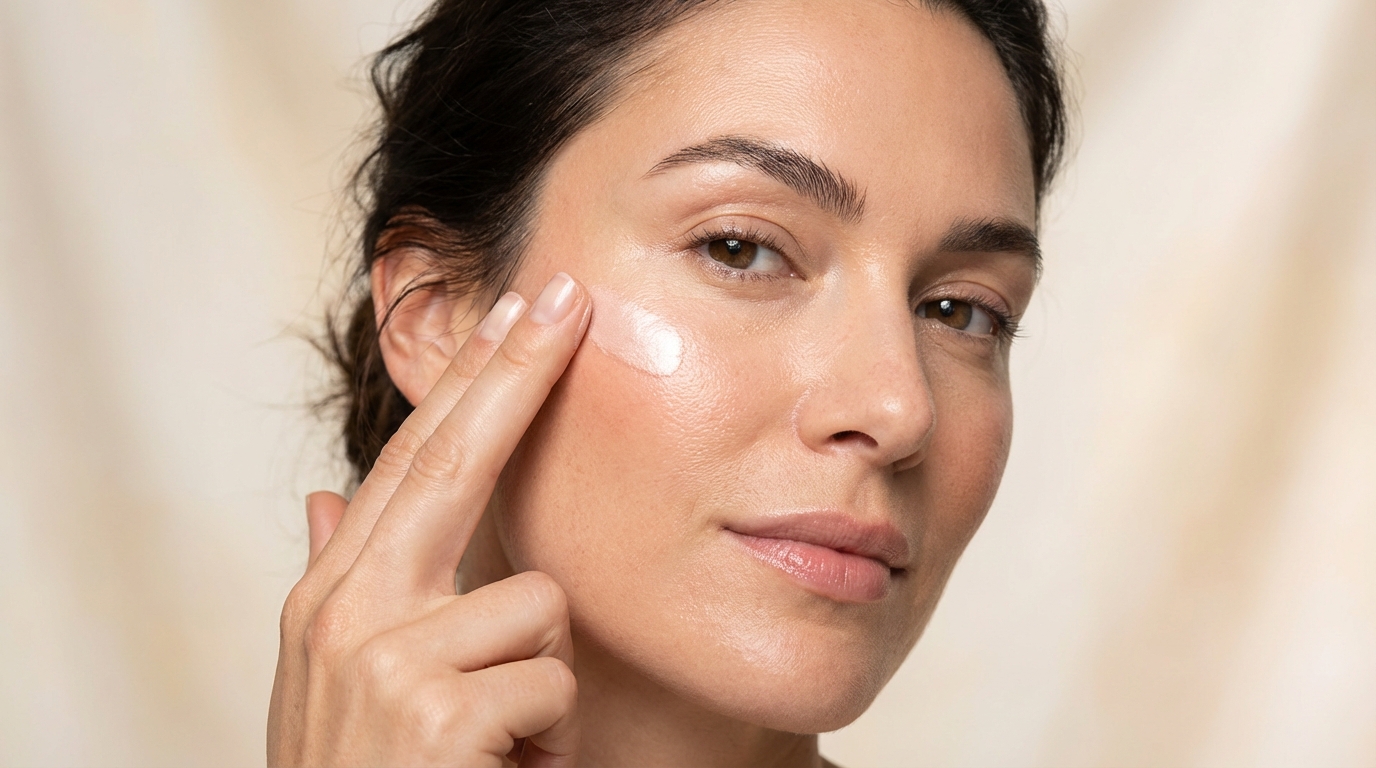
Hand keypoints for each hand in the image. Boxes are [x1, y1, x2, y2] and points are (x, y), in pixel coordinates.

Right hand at [268, 273, 589, 766]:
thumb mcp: (342, 686)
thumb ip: (347, 582)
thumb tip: (329, 494)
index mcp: (334, 596)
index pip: (412, 464)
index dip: (471, 385)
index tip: (519, 314)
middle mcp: (345, 610)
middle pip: (449, 460)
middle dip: (514, 372)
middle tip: (566, 296)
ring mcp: (384, 656)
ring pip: (535, 603)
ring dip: (540, 679)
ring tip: (500, 739)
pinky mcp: (434, 710)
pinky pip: (551, 677)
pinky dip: (547, 733)